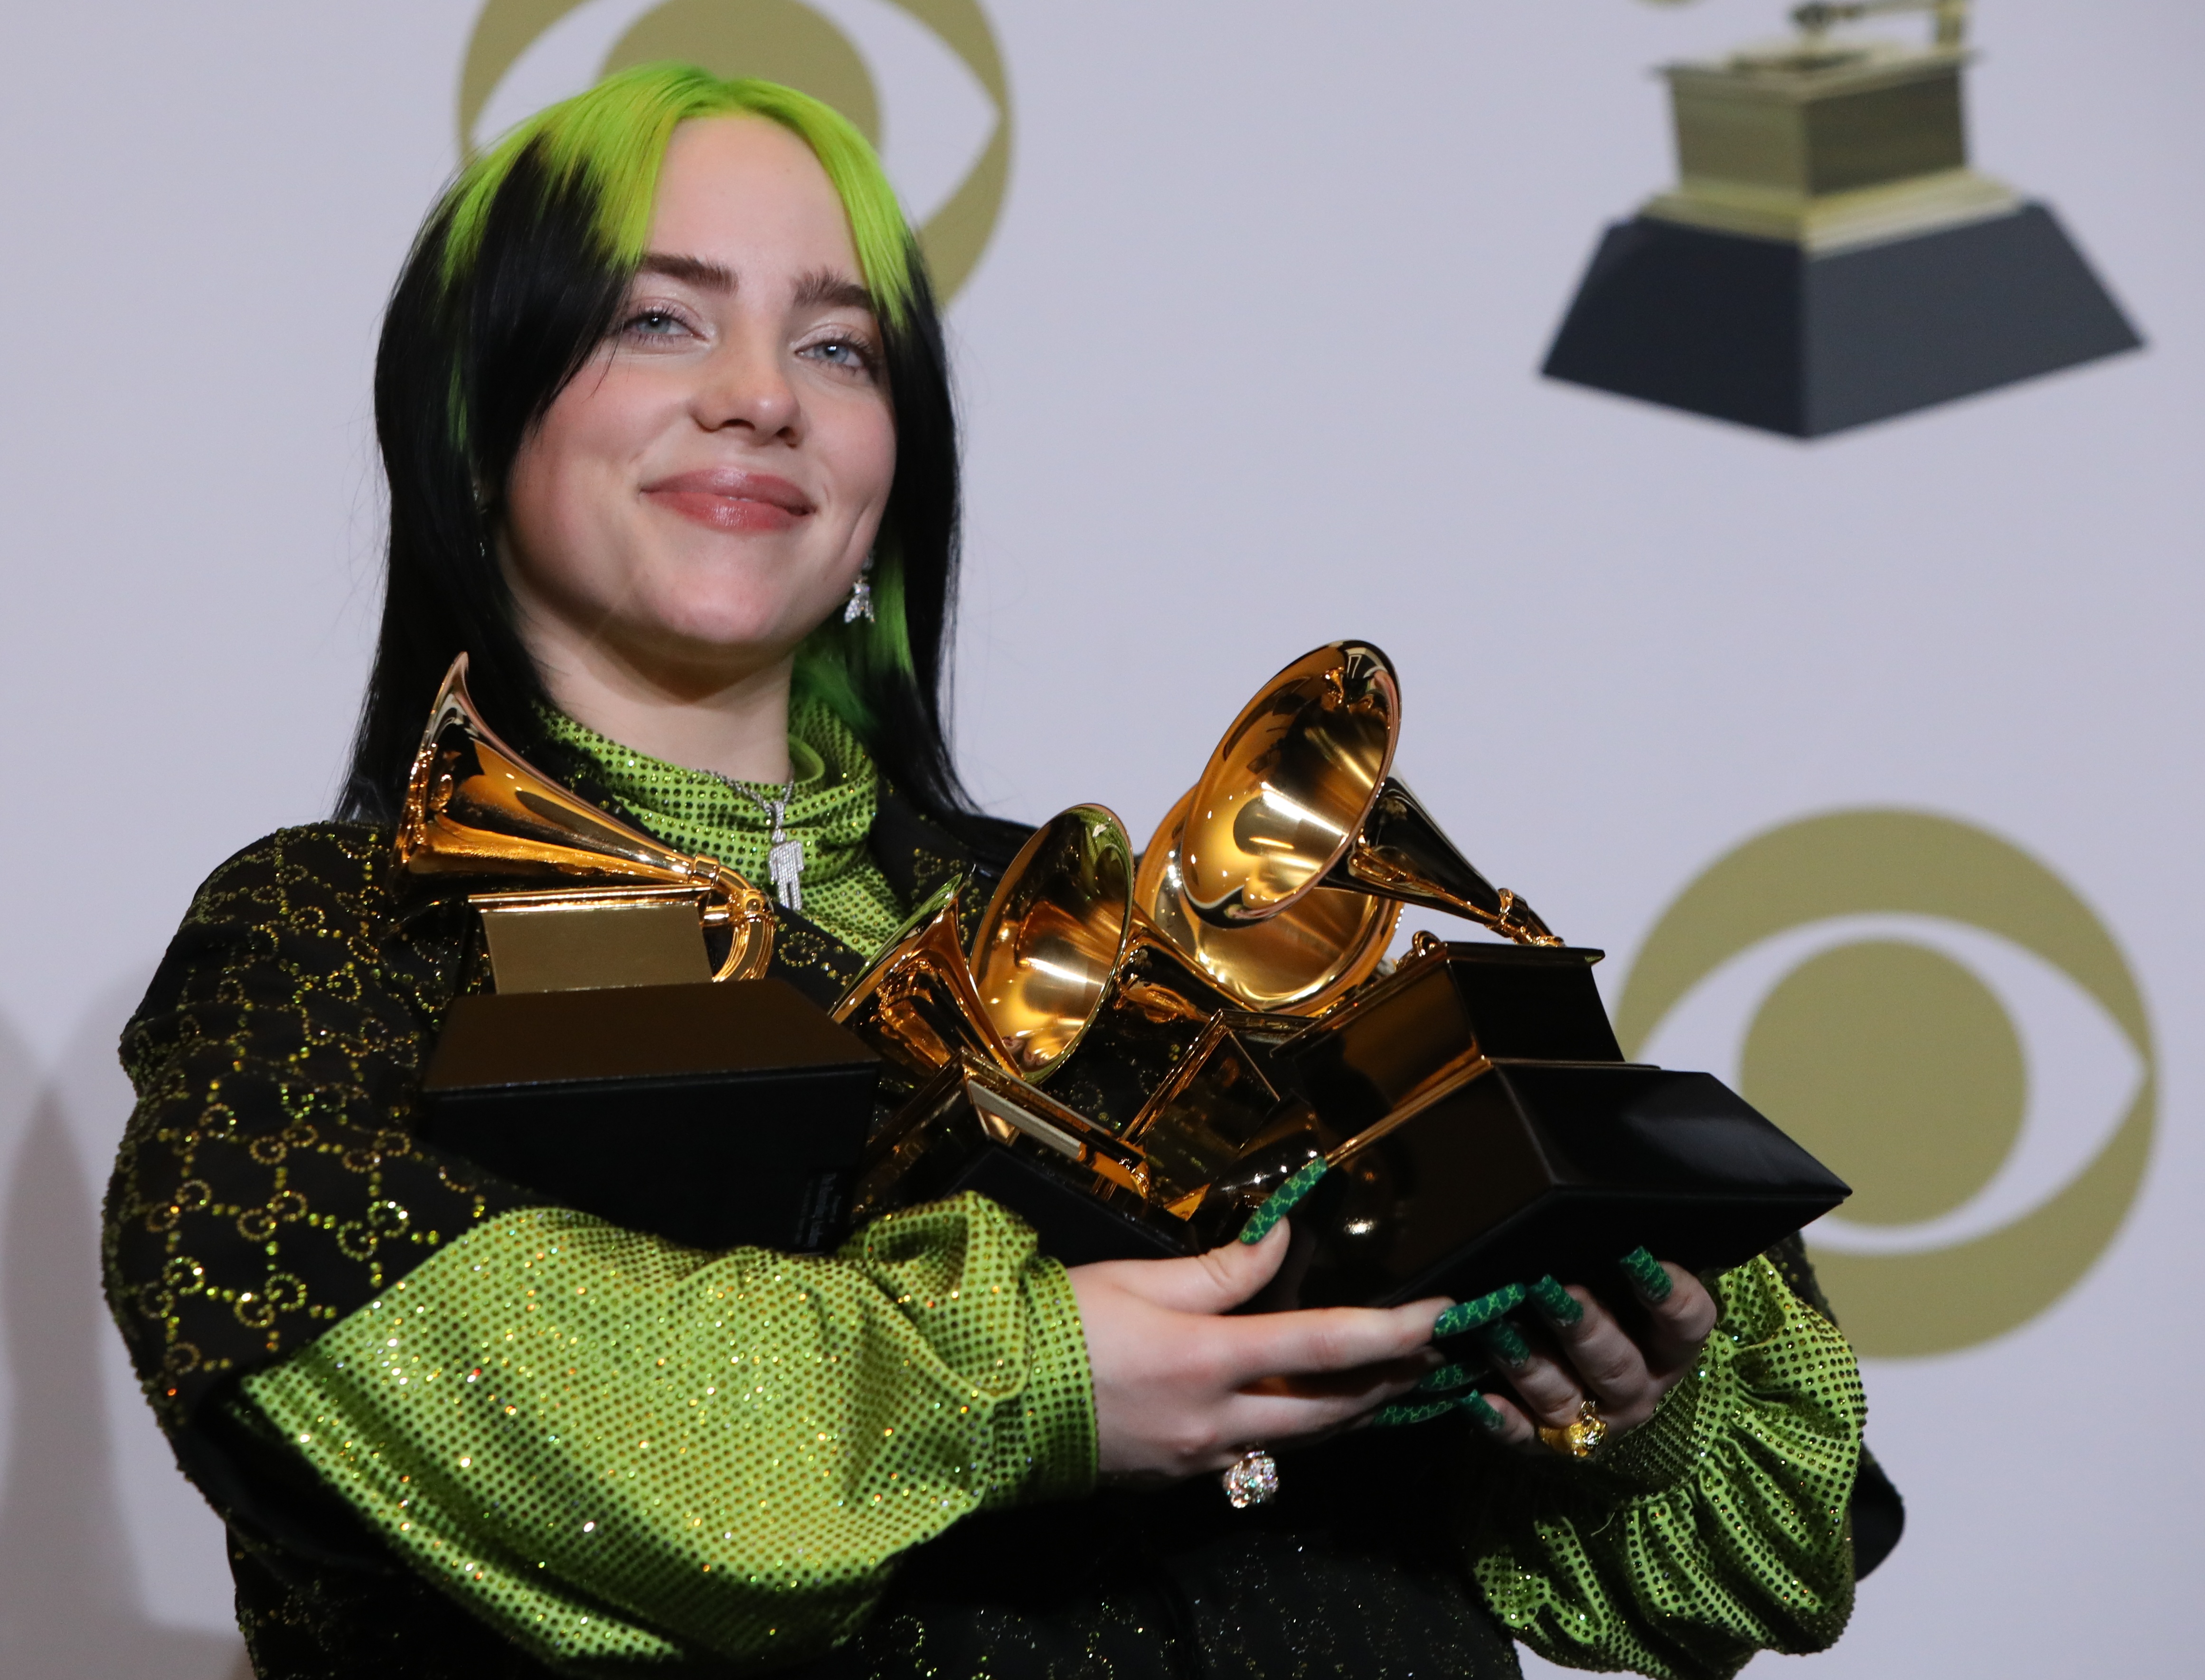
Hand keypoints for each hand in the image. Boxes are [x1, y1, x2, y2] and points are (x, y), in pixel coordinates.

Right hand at [1068, 1221, 1446, 1480]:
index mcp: (1207, 1359)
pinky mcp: (1180, 1477)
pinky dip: (1292, 1429)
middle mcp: (1215, 1420)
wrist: (989, 1401)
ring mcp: (1199, 1459)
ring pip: (1300, 1440)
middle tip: (1429, 1354)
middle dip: (1388, 1381)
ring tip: (1386, 1379)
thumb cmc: (1058, 1326)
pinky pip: (1256, 1456)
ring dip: (1349, 1409)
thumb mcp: (1139, 1280)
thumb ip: (1222, 1269)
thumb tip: (1282, 1242)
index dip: (1392, 1331)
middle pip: (1329, 1409)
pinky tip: (1302, 1405)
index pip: (1325, 1344)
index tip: (1440, 1315)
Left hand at [1474, 1259, 1717, 1452]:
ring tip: (1496, 1330)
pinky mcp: (1546, 1443)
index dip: (1668, 1292)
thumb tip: (1588, 1216)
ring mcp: (1592, 1421)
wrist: (1586, 1385)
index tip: (1636, 1255)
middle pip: (1616, 1364)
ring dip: (1530, 1364)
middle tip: (1552, 1290)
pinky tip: (1476, 1397)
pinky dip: (1500, 1419)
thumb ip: (1611, 1260)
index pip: (1687, 1321)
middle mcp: (1636, 1388)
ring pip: (1564, 1396)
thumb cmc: (1604, 1307)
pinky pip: (1523, 1435)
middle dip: (1584, 1327)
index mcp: (1668, 1348)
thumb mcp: (1619, 1286)